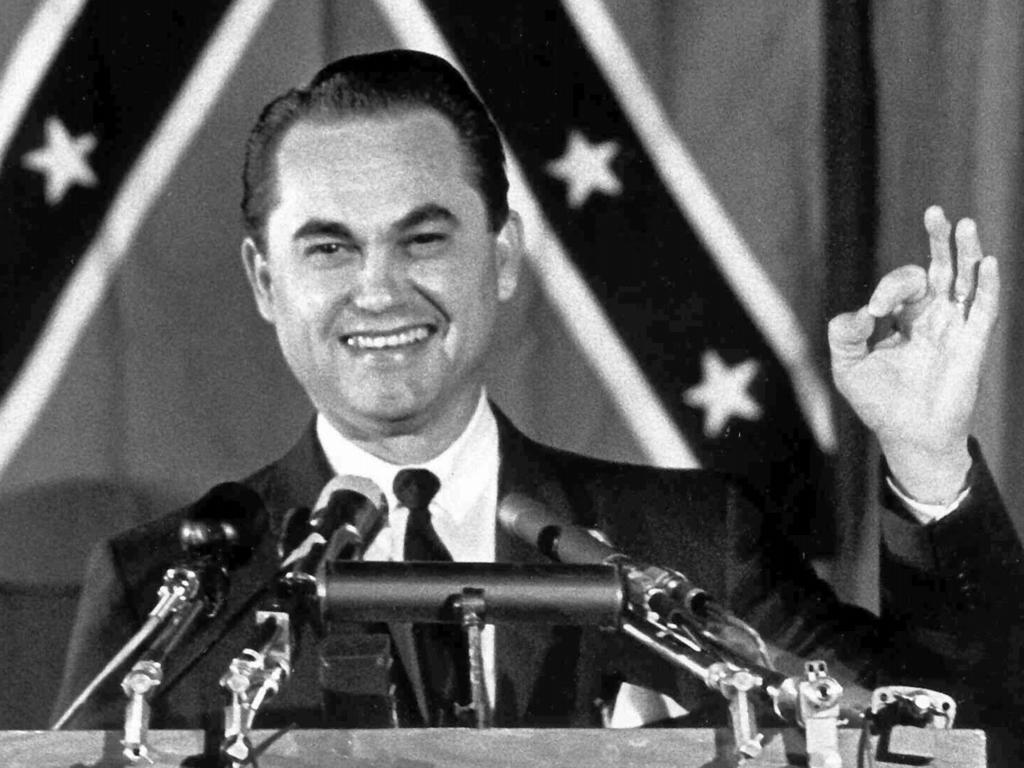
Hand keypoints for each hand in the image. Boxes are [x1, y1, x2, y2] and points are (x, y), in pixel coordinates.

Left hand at [828, 206, 998, 503]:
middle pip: (940, 269)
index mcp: (903, 319)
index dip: (888, 289)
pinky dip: (986, 285)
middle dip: (937, 240)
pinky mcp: (973, 344)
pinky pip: (984, 308)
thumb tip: (864, 311)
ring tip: (964, 224)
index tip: (874, 312)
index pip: (900, 286)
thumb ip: (844, 334)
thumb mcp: (847, 366)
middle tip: (935, 212)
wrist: (907, 436)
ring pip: (966, 280)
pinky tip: (985, 262)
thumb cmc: (878, 402)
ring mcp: (955, 328)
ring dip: (965, 251)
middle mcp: (932, 317)